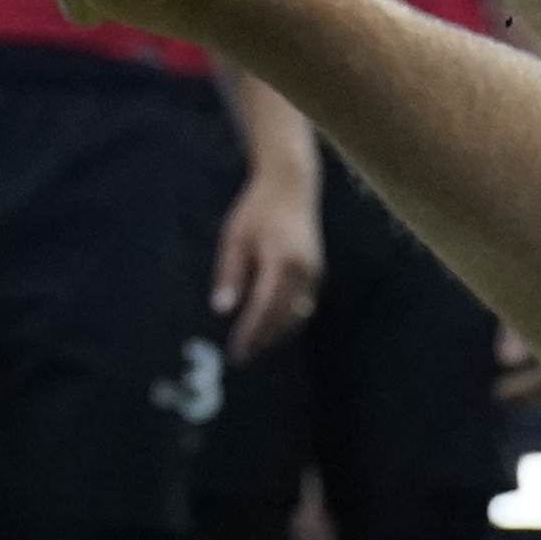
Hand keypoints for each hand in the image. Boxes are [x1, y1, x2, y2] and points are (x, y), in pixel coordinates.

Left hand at [215, 155, 327, 357]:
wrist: (292, 184)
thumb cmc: (258, 208)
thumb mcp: (235, 238)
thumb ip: (230, 274)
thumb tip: (222, 309)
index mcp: (281, 262)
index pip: (264, 308)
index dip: (250, 333)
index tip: (236, 350)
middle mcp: (303, 272)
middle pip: (284, 317)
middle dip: (263, 339)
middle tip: (244, 355)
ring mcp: (314, 272)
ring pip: (297, 314)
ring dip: (277, 332)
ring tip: (256, 344)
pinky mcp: (318, 270)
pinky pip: (304, 303)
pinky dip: (289, 318)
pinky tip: (273, 323)